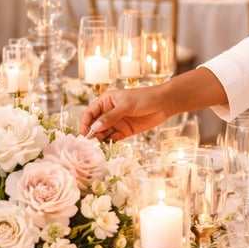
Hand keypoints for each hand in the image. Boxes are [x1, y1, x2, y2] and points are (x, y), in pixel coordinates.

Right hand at [79, 67, 227, 141]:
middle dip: (91, 134)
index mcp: (106, 101)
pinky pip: (113, 138)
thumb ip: (111, 117)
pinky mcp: (125, 131)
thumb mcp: (127, 105)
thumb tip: (94, 128)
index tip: (83, 134)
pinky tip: (107, 148)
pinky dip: (110, 143)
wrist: (165, 103)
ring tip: (97, 149)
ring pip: (103, 133)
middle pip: (95, 125)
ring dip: (100, 141)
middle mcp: (109, 112)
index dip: (85, 123)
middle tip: (89, 145)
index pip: (90, 113)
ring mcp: (117, 122)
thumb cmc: (145, 98)